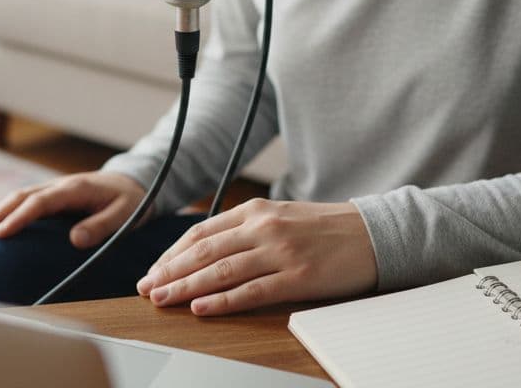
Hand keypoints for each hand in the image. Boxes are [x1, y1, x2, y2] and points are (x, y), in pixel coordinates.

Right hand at [0, 172, 147, 248]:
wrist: (133, 182)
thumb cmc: (130, 200)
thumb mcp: (125, 214)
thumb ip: (101, 225)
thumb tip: (74, 240)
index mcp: (75, 188)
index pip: (41, 202)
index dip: (20, 217)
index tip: (1, 233)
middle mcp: (59, 185)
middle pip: (21, 196)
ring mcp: (54, 189)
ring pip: (19, 197)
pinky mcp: (52, 196)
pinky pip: (25, 202)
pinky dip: (7, 212)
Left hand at [136, 198, 376, 315]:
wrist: (373, 234)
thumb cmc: (325, 230)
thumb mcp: (280, 218)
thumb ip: (245, 230)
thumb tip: (205, 251)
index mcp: (256, 211)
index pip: (202, 233)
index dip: (172, 253)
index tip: (153, 271)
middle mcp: (264, 227)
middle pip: (204, 251)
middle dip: (170, 271)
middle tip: (147, 289)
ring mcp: (281, 252)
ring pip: (222, 271)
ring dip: (187, 286)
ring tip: (163, 300)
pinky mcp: (298, 277)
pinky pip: (252, 291)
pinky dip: (223, 300)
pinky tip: (202, 308)